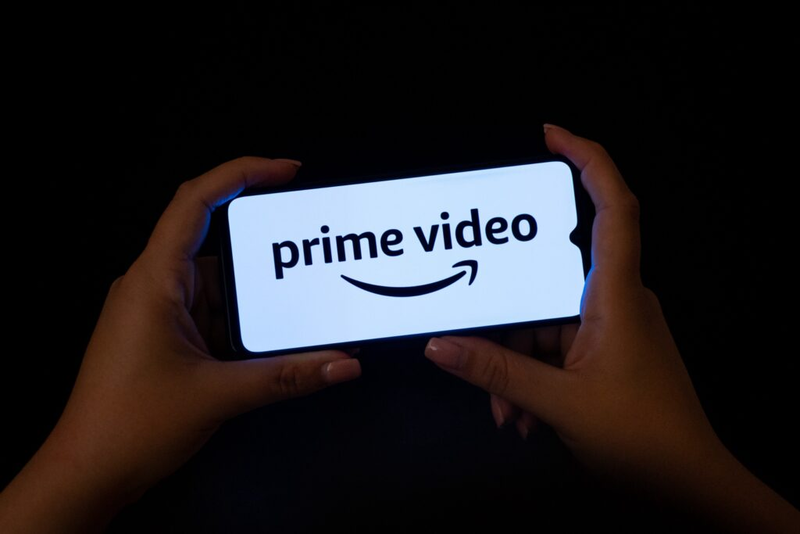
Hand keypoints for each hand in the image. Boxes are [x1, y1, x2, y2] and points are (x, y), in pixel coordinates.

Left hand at [0, 157, 361, 532]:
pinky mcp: (166, 337)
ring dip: (258, 298)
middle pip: (218, 246)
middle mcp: (155, 287)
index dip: (241, 174)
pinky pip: (214, 315)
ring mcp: (159, 312)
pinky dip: (245, 325)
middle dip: (266, 256)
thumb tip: (345, 363)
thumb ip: (286, 377)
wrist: (87, 473)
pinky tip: (276, 340)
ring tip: (303, 303)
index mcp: (154, 280)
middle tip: (312, 254)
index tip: (287, 171)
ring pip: (220, 287)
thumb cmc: (131, 425)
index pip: (195, 202)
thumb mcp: (218, 395)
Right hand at [424, 126, 799, 532]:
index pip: (614, 207)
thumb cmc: (640, 435)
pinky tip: (521, 416)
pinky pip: (558, 348)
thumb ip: (497, 371)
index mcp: (616, 294)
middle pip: (550, 282)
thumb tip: (440, 346)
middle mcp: (616, 300)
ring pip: (548, 324)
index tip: (551, 135)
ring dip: (519, 365)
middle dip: (511, 322)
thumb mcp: (559, 402)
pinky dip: (535, 376)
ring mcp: (613, 328)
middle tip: (480, 351)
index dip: (587, 160)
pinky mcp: (608, 352)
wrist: (689, 483)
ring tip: (505, 412)